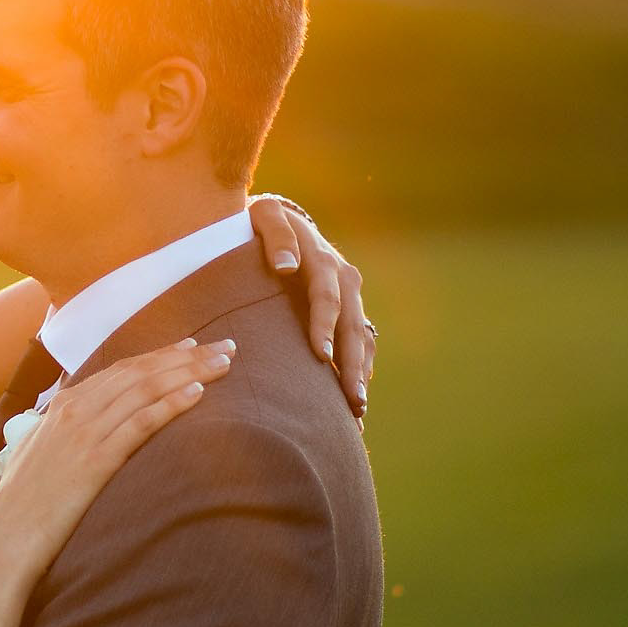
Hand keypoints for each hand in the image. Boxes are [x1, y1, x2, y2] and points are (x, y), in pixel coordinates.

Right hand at [0, 338, 227, 575]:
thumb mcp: (41, 456)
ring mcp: (84, 432)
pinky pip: (141, 423)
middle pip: (141, 372)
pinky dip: (171, 404)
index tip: (192, 346)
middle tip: (225, 346)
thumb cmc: (24, 505)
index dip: (160, 355)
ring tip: (225, 362)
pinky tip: (198, 393)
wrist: (5, 537)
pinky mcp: (96, 459)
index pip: (121, 370)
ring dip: (190, 372)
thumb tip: (87, 431)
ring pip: (146, 389)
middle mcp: (75, 410)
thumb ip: (65, 435)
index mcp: (63, 406)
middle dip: (187, 356)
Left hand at [247, 195, 372, 417]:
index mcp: (323, 260)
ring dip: (361, 372)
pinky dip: (360, 368)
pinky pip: (361, 341)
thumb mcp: (266, 217)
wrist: (284, 218)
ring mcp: (351, 296)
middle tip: (351, 400)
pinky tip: (354, 397)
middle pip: (352, 326)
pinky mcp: (349, 309)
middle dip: (352, 364)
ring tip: (356, 409)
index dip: (325, 326)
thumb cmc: (265, 223)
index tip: (321, 356)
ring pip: (362, 338)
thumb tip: (285, 266)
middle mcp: (345, 280)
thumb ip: (276, 237)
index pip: (327, 297)